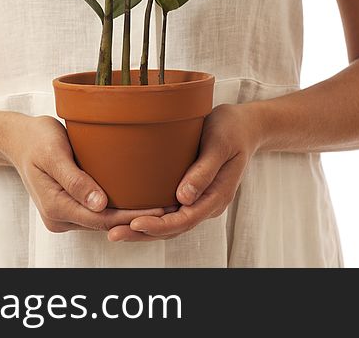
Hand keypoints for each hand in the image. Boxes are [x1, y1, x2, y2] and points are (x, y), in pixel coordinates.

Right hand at [2, 113, 167, 232]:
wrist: (18, 138)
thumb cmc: (37, 139)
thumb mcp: (54, 153)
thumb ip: (75, 180)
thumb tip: (99, 204)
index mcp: (56, 206)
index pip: (102, 219)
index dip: (132, 217)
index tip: (159, 209)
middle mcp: (59, 217)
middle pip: (104, 224)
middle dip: (136, 219)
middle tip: (170, 208)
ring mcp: (63, 215)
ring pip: (102, 220)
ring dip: (128, 215)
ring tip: (161, 205)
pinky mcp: (69, 207)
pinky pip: (96, 212)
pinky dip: (117, 208)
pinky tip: (139, 198)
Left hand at [107, 103, 262, 241]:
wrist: (245, 125)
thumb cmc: (232, 129)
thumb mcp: (220, 144)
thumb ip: (204, 170)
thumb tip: (184, 198)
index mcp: (217, 195)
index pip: (185, 219)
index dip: (159, 225)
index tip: (135, 223)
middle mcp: (207, 203)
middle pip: (174, 228)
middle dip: (143, 233)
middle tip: (113, 233)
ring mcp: (199, 200)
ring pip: (170, 223)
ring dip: (144, 229)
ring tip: (114, 230)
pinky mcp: (190, 192)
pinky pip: (170, 211)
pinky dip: (150, 216)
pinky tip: (129, 214)